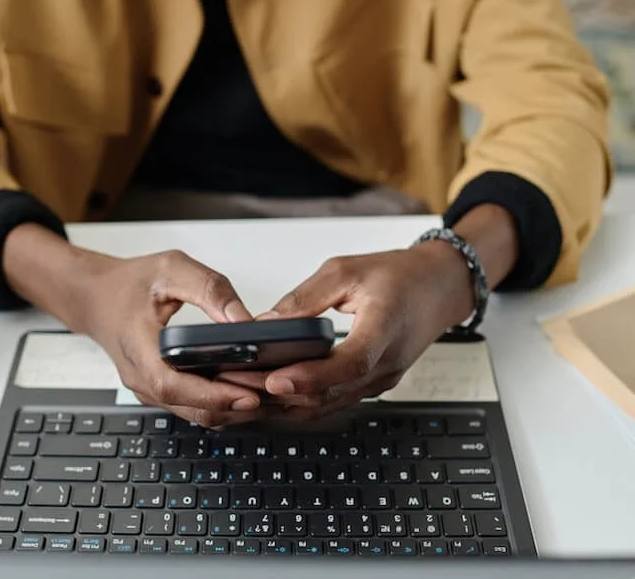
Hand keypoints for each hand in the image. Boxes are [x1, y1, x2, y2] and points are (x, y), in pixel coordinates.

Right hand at [74, 249, 282, 426]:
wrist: (94, 296)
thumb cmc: (128, 283)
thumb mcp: (171, 269)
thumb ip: (209, 289)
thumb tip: (244, 320)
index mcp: (139, 349)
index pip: (174, 385)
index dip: (213, 394)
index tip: (248, 393)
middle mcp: (142, 378)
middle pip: (192, 408)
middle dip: (236, 405)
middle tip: (277, 393)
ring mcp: (149, 389)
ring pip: (196, 413)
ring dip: (233, 408)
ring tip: (271, 393)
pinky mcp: (159, 390)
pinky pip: (193, 405)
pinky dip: (222, 402)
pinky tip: (248, 387)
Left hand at [219, 241, 474, 419]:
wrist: (440, 287)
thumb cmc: (400, 275)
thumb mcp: (347, 271)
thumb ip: (305, 298)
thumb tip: (266, 322)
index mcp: (385, 330)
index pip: (348, 364)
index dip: (309, 377)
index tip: (274, 379)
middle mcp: (386, 365)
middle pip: (330, 394)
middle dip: (280, 395)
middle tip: (237, 387)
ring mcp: (381, 380)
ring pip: (328, 405)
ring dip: (286, 404)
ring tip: (243, 395)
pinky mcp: (372, 384)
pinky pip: (333, 401)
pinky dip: (301, 401)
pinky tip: (272, 396)